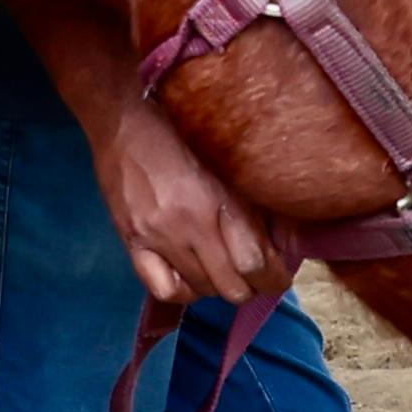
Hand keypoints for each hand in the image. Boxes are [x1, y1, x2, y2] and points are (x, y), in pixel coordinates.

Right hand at [90, 94, 275, 309]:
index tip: (278, 275)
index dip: (274, 278)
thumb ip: (257, 204)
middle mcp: (190, 224)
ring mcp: (157, 236)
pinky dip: (183, 290)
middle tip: (255, 276)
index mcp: (218, 199)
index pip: (255, 262)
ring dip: (218, 286)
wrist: (123, 121)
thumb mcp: (228, 163)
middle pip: (231, 287)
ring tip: (222, 270)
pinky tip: (188, 276)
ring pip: (201, 290)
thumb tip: (288, 242)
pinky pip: (163, 289)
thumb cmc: (182, 134)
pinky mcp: (131, 241)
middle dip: (251, 287)